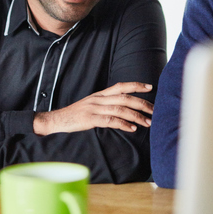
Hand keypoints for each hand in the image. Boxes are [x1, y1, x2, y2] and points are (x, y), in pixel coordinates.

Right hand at [33, 82, 153, 134]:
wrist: (58, 120)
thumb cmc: (76, 114)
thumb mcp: (91, 105)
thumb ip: (105, 104)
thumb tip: (123, 108)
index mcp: (100, 94)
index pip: (121, 86)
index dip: (136, 85)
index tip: (150, 87)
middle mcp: (99, 99)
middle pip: (124, 98)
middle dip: (142, 103)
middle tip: (154, 110)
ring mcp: (94, 108)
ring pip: (120, 109)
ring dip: (136, 116)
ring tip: (148, 122)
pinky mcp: (90, 119)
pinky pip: (110, 120)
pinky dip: (123, 124)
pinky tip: (132, 128)